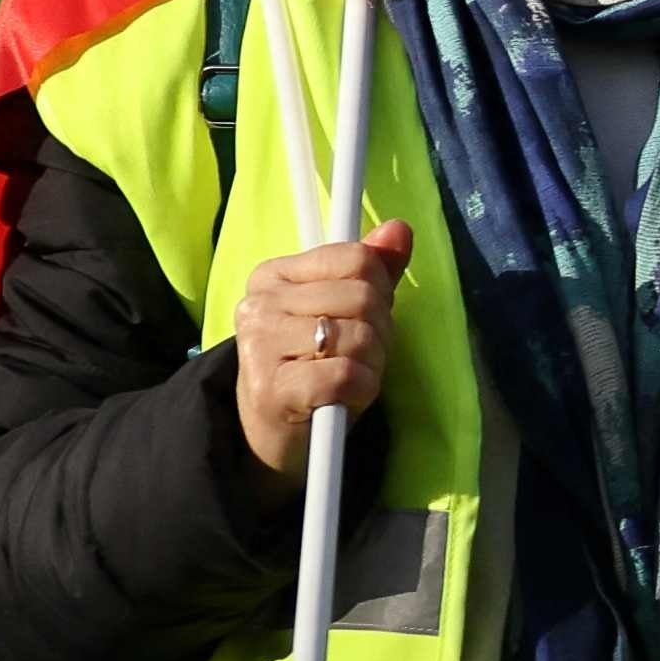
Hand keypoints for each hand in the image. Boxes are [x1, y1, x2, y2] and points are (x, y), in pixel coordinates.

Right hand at [227, 221, 418, 481]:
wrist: (272, 431)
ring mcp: (260, 346)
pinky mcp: (273, 389)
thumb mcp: (343, 312)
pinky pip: (347, 374)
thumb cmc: (313, 364)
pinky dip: (362, 389)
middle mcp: (260, 304)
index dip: (377, 290)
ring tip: (350, 376)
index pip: (355, 259)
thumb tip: (400, 229)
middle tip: (359, 354)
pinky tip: (345, 396)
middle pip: (362, 296)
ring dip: (372, 362)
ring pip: (358, 335)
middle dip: (378, 330)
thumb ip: (372, 270)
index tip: (361, 317)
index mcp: (273, 275)